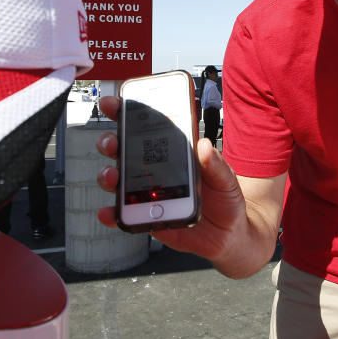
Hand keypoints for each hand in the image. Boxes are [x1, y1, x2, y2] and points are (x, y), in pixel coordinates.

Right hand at [94, 96, 248, 263]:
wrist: (229, 234)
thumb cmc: (225, 199)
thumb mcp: (226, 179)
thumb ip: (216, 165)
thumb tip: (204, 146)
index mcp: (172, 152)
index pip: (145, 128)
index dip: (125, 113)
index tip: (113, 104)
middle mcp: (154, 170)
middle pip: (123, 151)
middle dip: (110, 142)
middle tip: (112, 142)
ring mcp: (147, 193)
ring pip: (118, 180)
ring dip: (108, 175)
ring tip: (113, 177)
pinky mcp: (146, 217)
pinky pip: (124, 214)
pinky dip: (112, 213)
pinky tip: (109, 212)